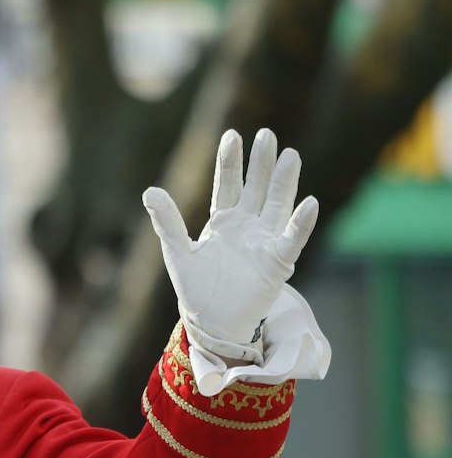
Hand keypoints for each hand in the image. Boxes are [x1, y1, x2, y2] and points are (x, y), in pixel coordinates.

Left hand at [143, 128, 319, 362]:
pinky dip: (300, 223)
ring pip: (277, 205)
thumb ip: (167, 223)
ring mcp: (264, 242)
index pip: (229, 184)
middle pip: (257, 188)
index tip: (232, 134)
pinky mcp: (277, 262)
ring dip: (285, 183)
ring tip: (291, 156)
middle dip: (261, 163)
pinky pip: (291, 239)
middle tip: (267, 135)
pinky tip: (309, 203)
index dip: (230, 161)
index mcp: (223, 222)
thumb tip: (149, 190)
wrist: (212, 323)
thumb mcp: (178, 252)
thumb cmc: (196, 289)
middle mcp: (247, 227)